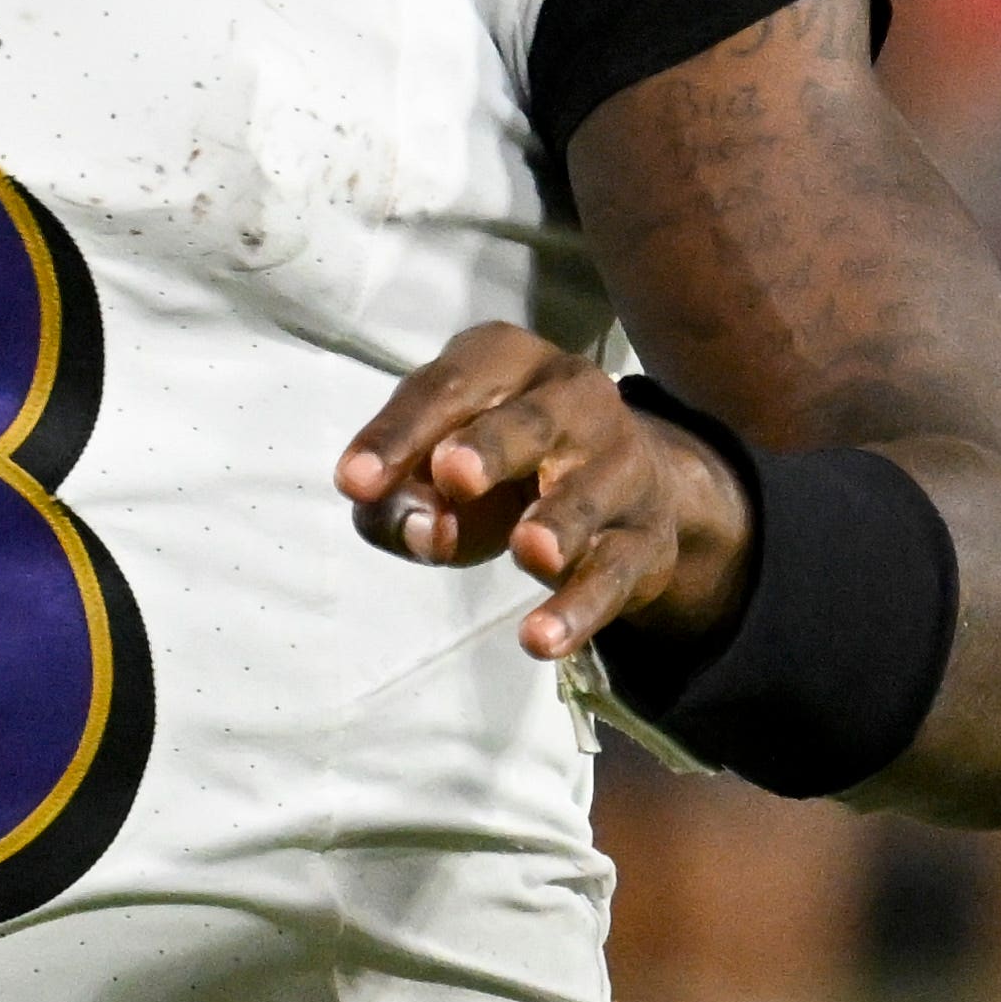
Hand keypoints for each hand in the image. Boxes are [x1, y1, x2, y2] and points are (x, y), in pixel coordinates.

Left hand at [337, 326, 752, 666]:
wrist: (619, 492)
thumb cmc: (495, 469)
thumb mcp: (430, 473)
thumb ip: (401, 500)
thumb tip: (421, 530)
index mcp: (505, 362)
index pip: (449, 388)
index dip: (398, 433)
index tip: (354, 482)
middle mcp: (574, 398)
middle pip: (532, 422)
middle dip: (491, 446)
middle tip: (452, 475)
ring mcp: (621, 465)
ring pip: (588, 494)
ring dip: (560, 522)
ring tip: (530, 551)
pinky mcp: (646, 537)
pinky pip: (613, 572)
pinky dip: (578, 607)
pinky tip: (541, 639)